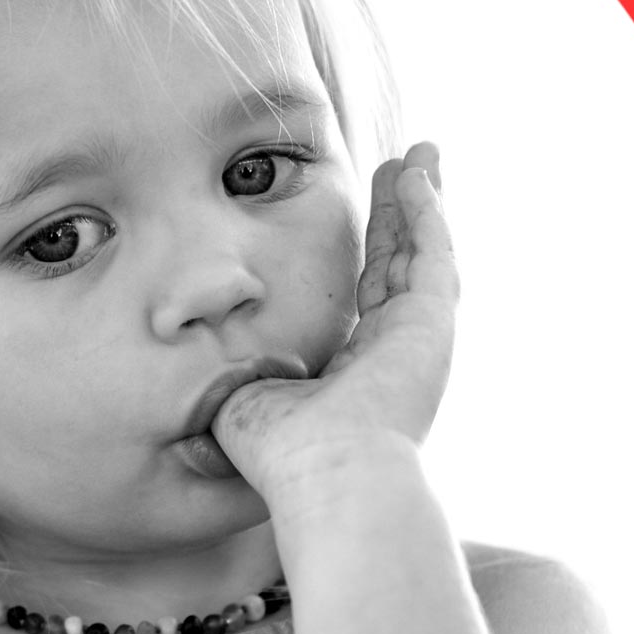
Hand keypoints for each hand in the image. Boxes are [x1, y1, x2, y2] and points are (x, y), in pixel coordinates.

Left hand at [213, 143, 458, 495]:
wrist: (325, 476)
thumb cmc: (280, 455)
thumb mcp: (245, 396)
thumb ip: (238, 369)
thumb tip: (200, 353)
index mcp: (358, 372)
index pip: (367, 297)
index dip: (368, 253)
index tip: (361, 216)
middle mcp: (396, 354)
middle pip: (402, 266)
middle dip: (401, 216)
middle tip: (404, 171)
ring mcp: (419, 339)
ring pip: (424, 253)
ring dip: (421, 203)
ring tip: (420, 158)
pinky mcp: (431, 326)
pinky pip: (433, 254)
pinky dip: (428, 214)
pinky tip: (416, 177)